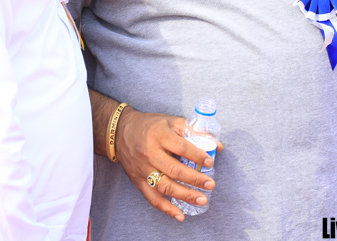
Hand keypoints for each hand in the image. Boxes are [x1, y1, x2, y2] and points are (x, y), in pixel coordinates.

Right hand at [114, 107, 222, 222]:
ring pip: (165, 186)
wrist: (120, 131)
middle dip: (195, 179)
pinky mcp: (138, 180)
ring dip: (185, 195)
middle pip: (174, 170)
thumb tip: (217, 145)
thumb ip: (193, 132)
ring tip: (202, 200)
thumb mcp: (170, 121)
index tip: (210, 162)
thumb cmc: (150, 125)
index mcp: (159, 135)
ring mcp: (143, 169)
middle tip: (210, 184)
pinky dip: (166, 208)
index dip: (197, 155)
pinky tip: (180, 215)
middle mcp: (150, 153)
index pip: (181, 147)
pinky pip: (152, 198)